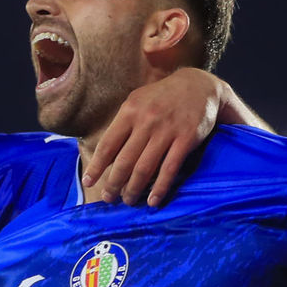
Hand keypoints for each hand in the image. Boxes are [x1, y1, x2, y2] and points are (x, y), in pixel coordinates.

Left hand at [85, 67, 227, 205]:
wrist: (199, 86)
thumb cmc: (162, 97)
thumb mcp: (137, 101)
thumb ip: (122, 124)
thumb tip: (105, 153)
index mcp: (129, 111)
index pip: (107, 145)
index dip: (96, 166)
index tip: (88, 182)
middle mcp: (146, 121)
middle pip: (124, 160)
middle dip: (114, 183)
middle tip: (109, 198)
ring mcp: (166, 131)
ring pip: (145, 168)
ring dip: (134, 189)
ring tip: (128, 201)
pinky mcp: (186, 139)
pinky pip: (169, 169)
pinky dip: (159, 188)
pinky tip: (153, 201)